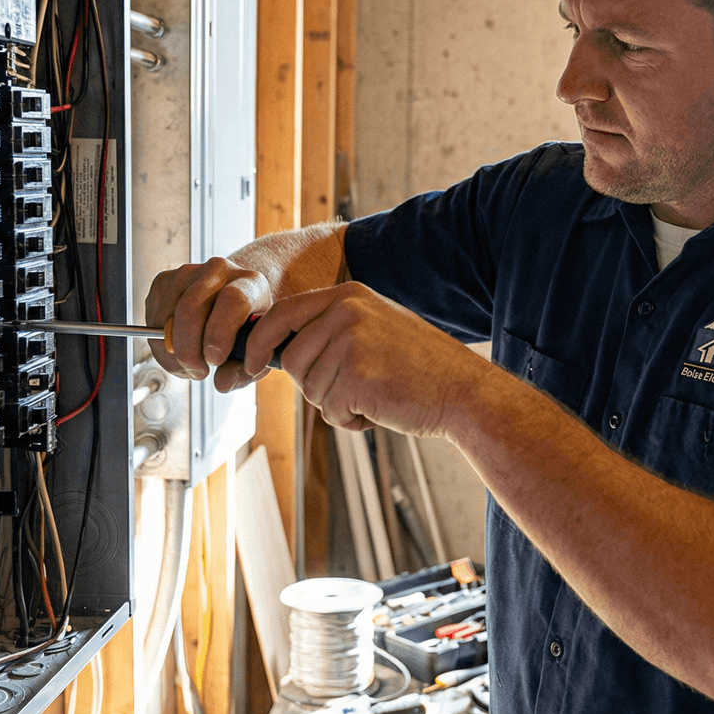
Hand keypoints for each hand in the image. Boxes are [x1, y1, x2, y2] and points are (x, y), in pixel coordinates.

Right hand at [143, 257, 273, 389]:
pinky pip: (151, 320)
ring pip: (166, 318)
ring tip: (189, 365)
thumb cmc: (246, 328)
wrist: (233, 299)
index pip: (233, 301)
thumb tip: (221, 383)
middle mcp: (219, 270)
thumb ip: (243, 371)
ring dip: (171, 353)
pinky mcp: (163, 280)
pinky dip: (159, 344)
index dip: (219, 333)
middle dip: (188, 350)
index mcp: (251, 283)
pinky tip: (178, 349)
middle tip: (198, 371)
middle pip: (190, 308)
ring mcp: (188, 272)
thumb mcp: (254, 351)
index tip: (214, 360)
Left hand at [243, 282, 492, 436]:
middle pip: (291, 358)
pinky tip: (378, 408)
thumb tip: (275, 347)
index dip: (261, 342)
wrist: (462, 390)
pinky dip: (349, 419)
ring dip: (334, 403)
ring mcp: (350, 342)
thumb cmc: (419, 366)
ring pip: (309, 389)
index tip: (251, 363)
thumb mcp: (374, 327)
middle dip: (312, 383)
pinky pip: (328, 410)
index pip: (281, 313)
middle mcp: (345, 312)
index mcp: (348, 294)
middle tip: (351, 387)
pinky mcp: (355, 376)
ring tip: (372, 395)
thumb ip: (331, 327)